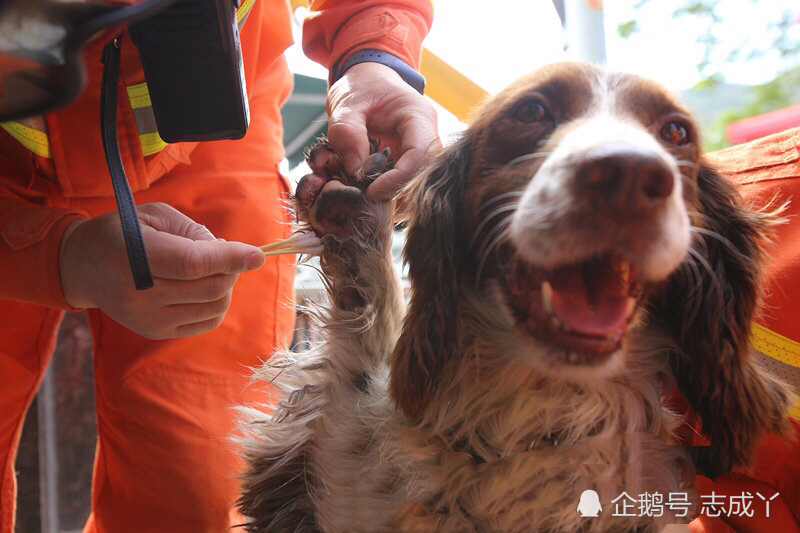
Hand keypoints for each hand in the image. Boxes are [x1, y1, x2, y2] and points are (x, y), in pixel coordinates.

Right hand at [59, 202, 264, 338]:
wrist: (84, 267)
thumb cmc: (125, 233)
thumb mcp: (155, 216)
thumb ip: (195, 233)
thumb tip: (232, 254)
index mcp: (133, 256)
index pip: (192, 264)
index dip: (229, 259)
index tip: (257, 255)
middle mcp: (137, 294)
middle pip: (209, 287)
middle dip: (231, 268)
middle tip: (225, 252)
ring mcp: (146, 318)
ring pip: (213, 306)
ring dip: (226, 285)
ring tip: (210, 267)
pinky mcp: (155, 332)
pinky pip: (207, 321)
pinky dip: (217, 302)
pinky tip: (203, 286)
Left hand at [326, 61, 439, 200]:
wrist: (368, 81)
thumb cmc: (361, 86)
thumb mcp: (347, 102)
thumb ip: (347, 131)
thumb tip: (355, 169)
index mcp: (419, 116)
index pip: (421, 154)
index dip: (399, 178)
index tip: (372, 191)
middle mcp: (428, 136)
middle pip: (424, 174)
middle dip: (397, 191)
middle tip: (367, 200)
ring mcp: (421, 150)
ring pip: (418, 183)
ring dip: (394, 196)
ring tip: (366, 197)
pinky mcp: (410, 161)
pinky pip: (406, 183)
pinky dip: (389, 192)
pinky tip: (369, 193)